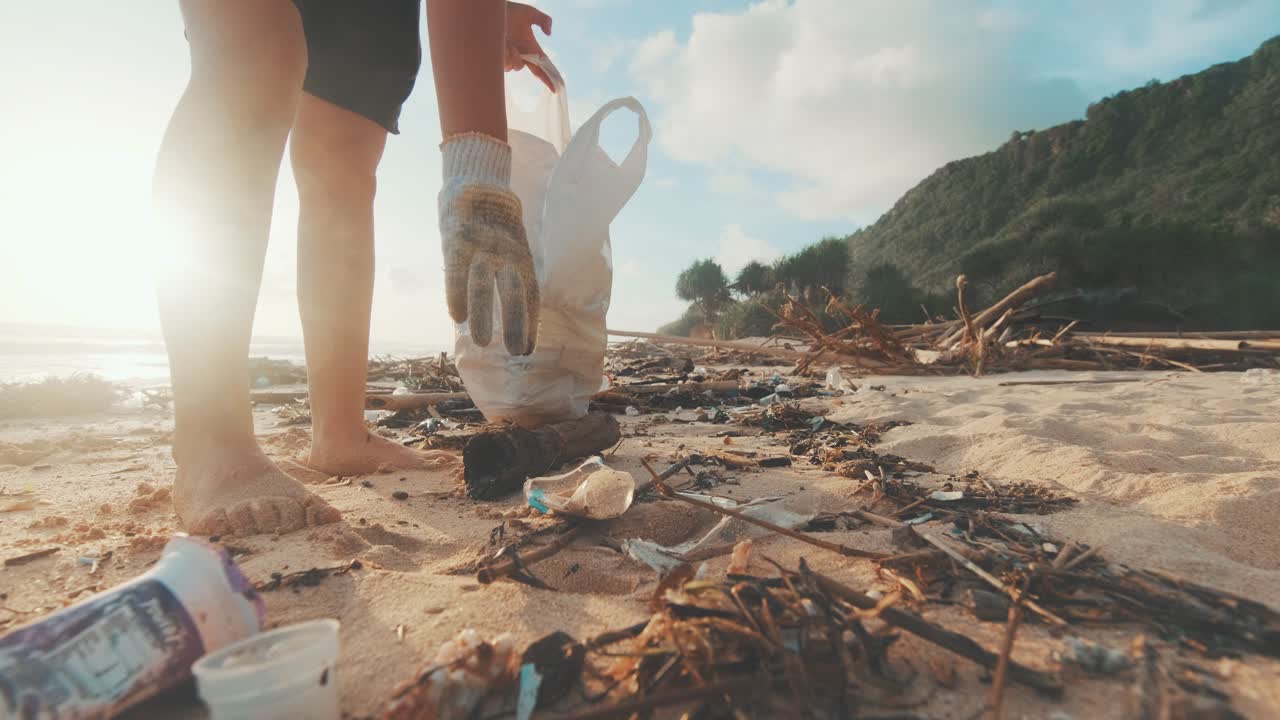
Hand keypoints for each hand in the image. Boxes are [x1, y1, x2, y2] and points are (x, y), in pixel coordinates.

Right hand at [440, 184, 539, 354]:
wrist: (478, 181)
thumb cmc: (495, 224)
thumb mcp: (511, 247)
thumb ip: (511, 275)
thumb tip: (515, 310)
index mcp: (522, 257)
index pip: (530, 294)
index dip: (530, 323)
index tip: (528, 350)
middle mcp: (506, 254)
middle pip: (514, 291)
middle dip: (516, 323)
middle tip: (515, 352)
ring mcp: (482, 246)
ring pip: (484, 284)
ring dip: (484, 315)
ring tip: (483, 343)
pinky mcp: (459, 238)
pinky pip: (458, 270)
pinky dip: (457, 293)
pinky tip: (457, 316)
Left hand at [505, 2, 553, 90]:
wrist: (491, 11)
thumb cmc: (510, 11)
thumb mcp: (530, 13)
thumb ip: (544, 20)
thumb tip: (549, 34)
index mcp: (530, 48)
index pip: (542, 66)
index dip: (549, 77)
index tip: (555, 88)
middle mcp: (520, 55)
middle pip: (528, 69)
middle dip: (523, 59)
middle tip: (515, 46)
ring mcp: (508, 58)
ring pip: (515, 66)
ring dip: (512, 54)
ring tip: (506, 41)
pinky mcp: (498, 59)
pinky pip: (504, 64)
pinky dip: (504, 55)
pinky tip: (501, 44)